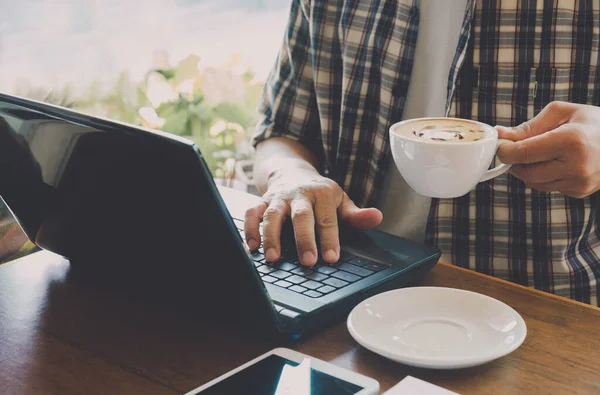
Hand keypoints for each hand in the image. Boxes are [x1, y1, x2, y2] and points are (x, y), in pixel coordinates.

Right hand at [244, 168, 381, 265]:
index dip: (330, 239)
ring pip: (272, 214)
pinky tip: (252, 247)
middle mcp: (300, 194)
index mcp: (323, 194)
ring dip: (271, 236)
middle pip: (301, 216)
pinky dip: (249, 228)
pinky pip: (252, 212)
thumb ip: (356, 214)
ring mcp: (279, 197)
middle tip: (307, 262)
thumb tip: (377, 217)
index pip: (328, 219)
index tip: (331, 258)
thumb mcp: (341, 201)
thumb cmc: (320, 195)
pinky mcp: (262, 201)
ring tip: (273, 258)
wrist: (292, 172)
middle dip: (304, 239)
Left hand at [497, 101, 599, 197]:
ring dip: (527, 169)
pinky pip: (547, 187)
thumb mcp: (562, 113)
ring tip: (539, 153)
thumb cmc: (593, 122)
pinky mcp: (579, 192)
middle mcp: (576, 166)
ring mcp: (579, 182)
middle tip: (514, 149)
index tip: (501, 145)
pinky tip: (555, 162)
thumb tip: (500, 134)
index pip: (524, 153)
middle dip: (514, 161)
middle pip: (525, 171)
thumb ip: (528, 126)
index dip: (505, 151)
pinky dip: (543, 176)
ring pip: (533, 182)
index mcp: (571, 141)